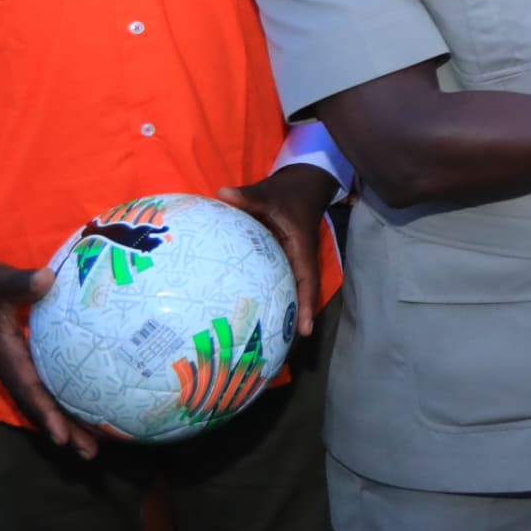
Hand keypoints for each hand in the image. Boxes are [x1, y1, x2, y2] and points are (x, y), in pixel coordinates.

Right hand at [0, 257, 97, 457]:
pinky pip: (42, 378)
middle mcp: (9, 365)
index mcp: (5, 356)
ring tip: (92, 439)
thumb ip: (19, 283)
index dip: (46, 415)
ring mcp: (12, 360)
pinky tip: (83, 395)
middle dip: (64, 429)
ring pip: (41, 394)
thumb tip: (47, 279)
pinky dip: (61, 392)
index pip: (29, 392)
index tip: (64, 440)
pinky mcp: (15, 351)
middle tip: (91, 454)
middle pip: (39, 404)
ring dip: (65, 417)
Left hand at [219, 164, 338, 337]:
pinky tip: (249, 311)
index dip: (306, 305)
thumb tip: (223, 194)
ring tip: (266, 339)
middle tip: (280, 346)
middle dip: (294, 319)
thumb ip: (248, 196)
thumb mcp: (270, 193)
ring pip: (288, 289)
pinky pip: (275, 280)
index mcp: (301, 249)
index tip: (304, 330)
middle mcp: (298, 260)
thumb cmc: (288, 192)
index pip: (306, 280)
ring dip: (283, 311)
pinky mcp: (279, 258)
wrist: (302, 184)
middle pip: (299, 294)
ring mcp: (289, 261)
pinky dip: (268, 296)